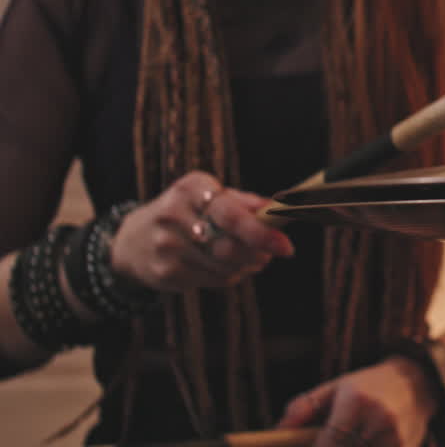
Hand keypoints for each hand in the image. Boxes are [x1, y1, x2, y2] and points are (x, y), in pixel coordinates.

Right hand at [109, 171, 293, 291]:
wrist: (134, 241)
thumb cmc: (188, 213)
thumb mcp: (211, 196)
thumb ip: (246, 203)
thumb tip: (279, 208)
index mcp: (190, 188)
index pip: (230, 214)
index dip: (261, 232)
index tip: (285, 245)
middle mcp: (173, 215)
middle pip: (229, 245)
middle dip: (258, 252)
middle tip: (272, 252)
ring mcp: (166, 246)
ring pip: (225, 266)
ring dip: (248, 265)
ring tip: (250, 257)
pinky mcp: (166, 273)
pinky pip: (215, 280)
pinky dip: (231, 275)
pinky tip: (227, 266)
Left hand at [278, 357, 438, 446]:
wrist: (417, 382)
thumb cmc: (369, 386)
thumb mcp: (335, 387)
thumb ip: (304, 407)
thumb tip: (277, 431)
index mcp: (356, 401)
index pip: (329, 443)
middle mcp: (378, 419)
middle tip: (329, 442)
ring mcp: (394, 437)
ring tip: (352, 437)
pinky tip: (365, 441)